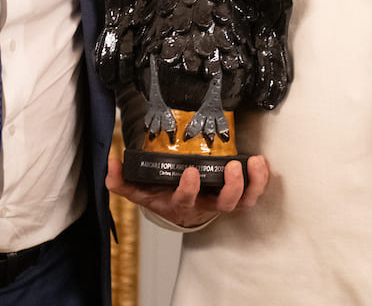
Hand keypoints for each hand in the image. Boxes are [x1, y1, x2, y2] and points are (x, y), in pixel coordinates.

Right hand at [106, 153, 268, 227]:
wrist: (177, 209)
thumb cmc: (160, 195)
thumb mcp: (138, 190)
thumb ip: (120, 180)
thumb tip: (111, 162)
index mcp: (179, 204)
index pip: (184, 200)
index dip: (188, 189)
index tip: (190, 171)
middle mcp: (203, 206)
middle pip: (222, 205)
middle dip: (230, 188)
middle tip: (232, 167)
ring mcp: (221, 202)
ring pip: (242, 202)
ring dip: (252, 185)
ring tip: (254, 162)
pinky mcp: (235, 195)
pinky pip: (252, 194)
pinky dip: (260, 180)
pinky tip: (260, 162)